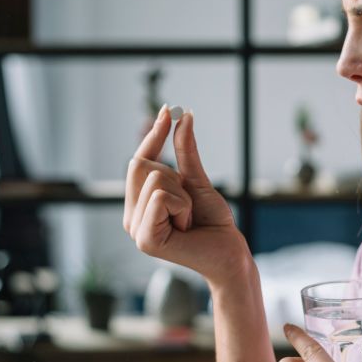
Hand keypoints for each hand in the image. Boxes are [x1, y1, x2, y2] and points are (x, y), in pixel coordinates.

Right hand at [123, 105, 250, 287]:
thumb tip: (183, 117)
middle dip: (175, 176)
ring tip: (189, 219)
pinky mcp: (145, 240)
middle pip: (141, 165)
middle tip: (189, 203)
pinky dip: (183, 206)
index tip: (167, 109)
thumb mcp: (198, 181)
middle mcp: (131, 216)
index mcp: (139, 203)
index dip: (154, 135)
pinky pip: (161, 197)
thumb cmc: (213, 222)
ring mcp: (135, 229)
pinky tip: (187, 227)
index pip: (139, 160)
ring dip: (183, 196)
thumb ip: (186, 152)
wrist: (229, 252)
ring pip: (155, 180)